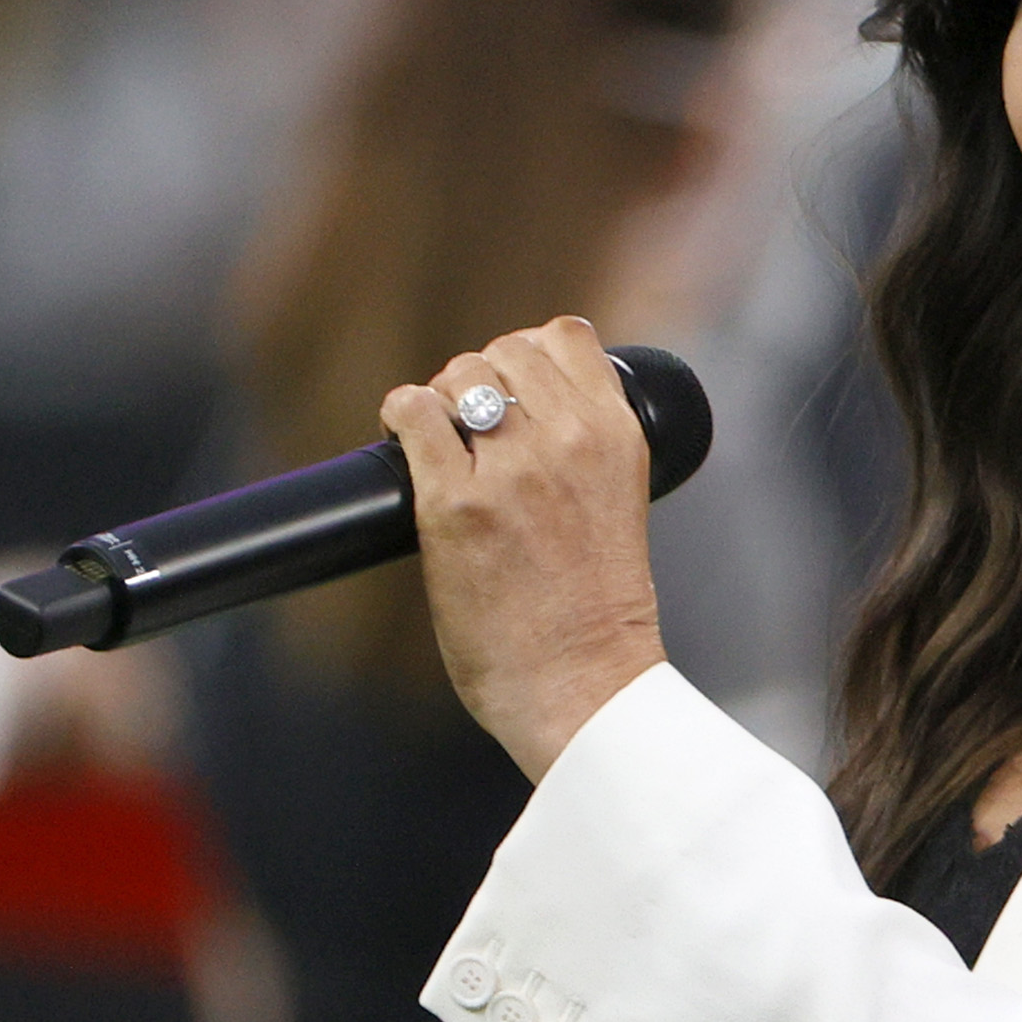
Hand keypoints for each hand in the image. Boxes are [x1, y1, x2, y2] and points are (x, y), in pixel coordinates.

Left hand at [382, 316, 667, 778]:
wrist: (582, 686)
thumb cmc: (596, 611)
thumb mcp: (618, 501)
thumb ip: (584, 449)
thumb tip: (522, 409)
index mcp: (618, 436)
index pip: (568, 335)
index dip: (532, 354)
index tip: (517, 391)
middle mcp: (569, 440)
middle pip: (506, 351)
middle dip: (483, 379)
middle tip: (471, 427)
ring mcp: (510, 471)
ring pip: (461, 375)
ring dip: (444, 398)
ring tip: (442, 440)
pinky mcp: (454, 506)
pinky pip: (414, 414)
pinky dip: (402, 415)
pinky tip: (405, 436)